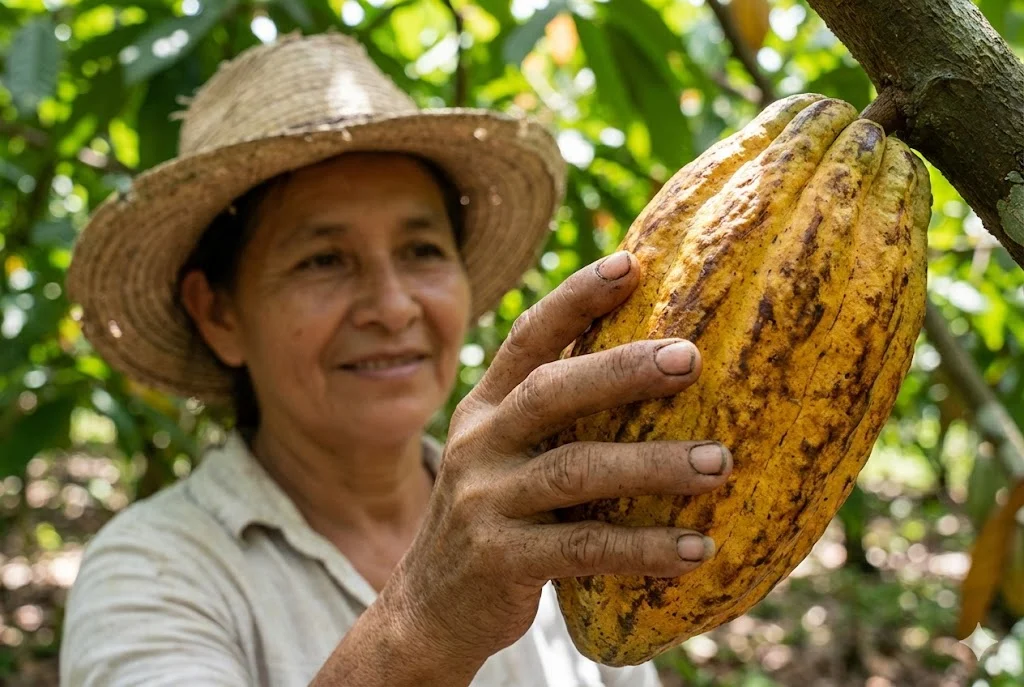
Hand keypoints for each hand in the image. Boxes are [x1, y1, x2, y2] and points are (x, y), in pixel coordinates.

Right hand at [388, 250, 732, 673]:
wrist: (428, 610)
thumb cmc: (495, 521)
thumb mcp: (506, 458)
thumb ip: (554, 420)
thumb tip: (655, 374)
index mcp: (485, 409)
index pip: (529, 338)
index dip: (577, 297)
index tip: (632, 261)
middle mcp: (479, 444)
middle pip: (551, 392)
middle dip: (622, 370)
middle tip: (692, 357)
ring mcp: (484, 502)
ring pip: (573, 469)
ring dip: (652, 465)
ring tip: (719, 464)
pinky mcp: (498, 560)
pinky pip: (581, 548)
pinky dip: (642, 547)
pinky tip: (696, 547)